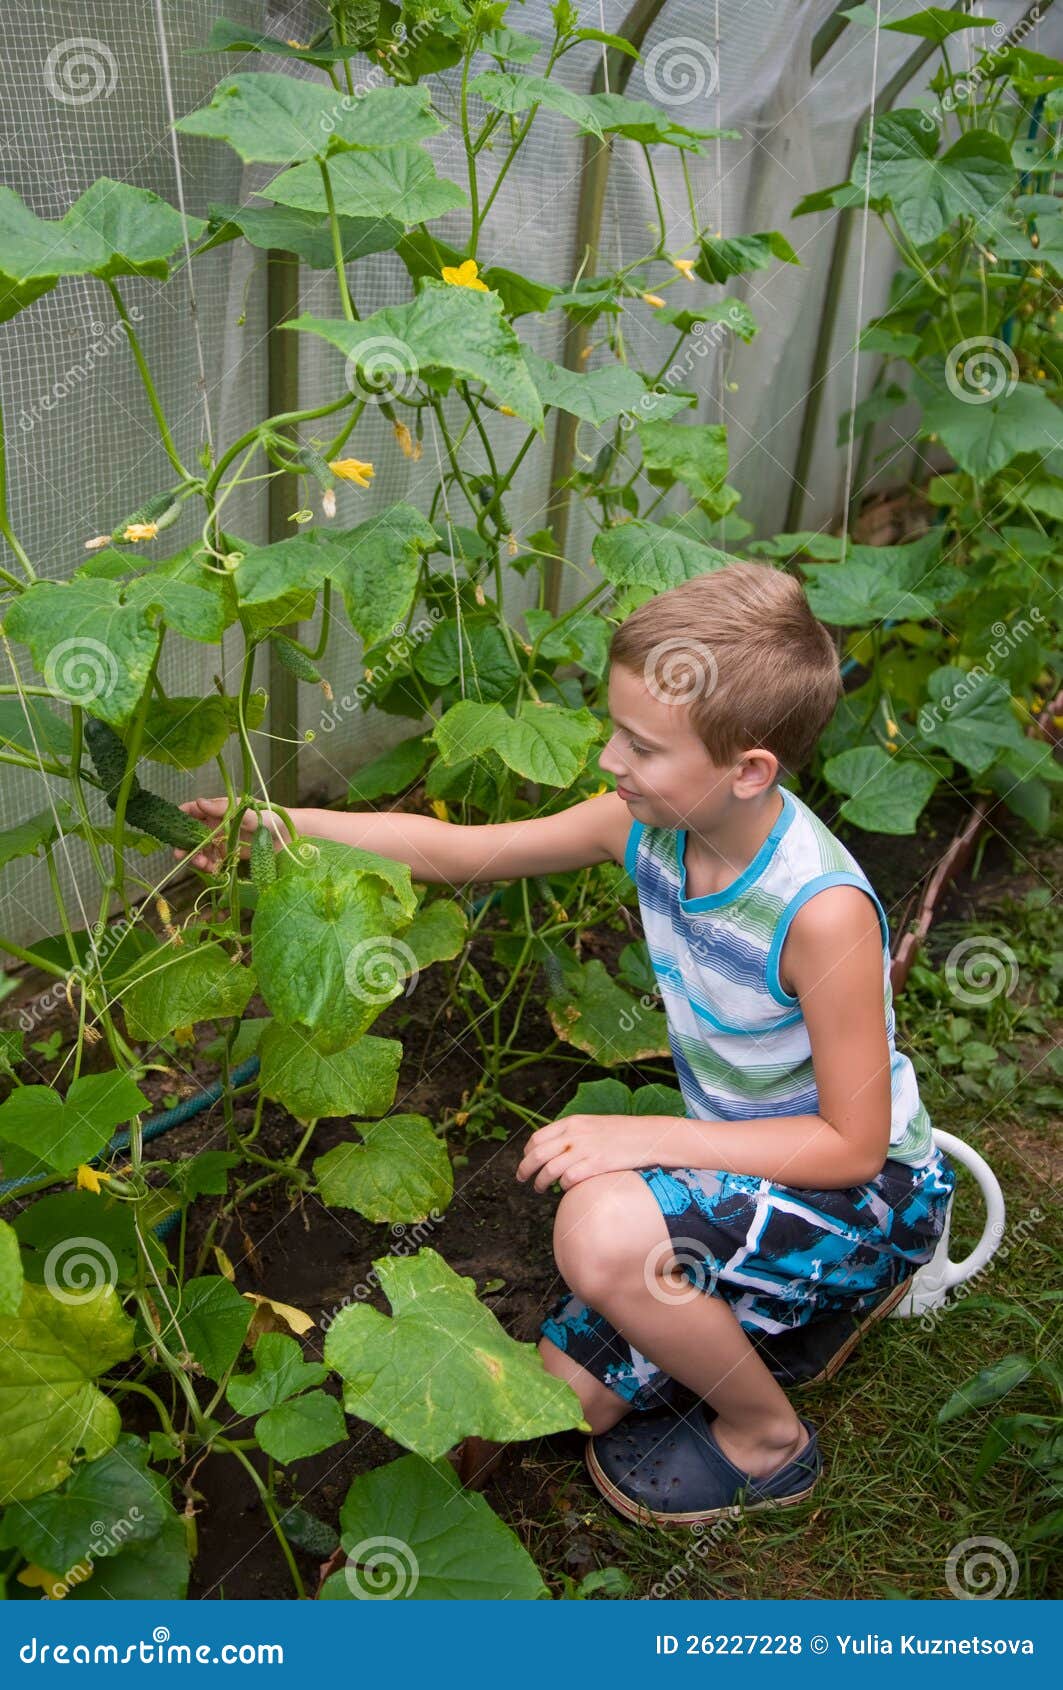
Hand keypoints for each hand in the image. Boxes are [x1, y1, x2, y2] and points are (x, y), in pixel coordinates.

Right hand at [174, 797, 280, 872]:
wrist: (288, 835)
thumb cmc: (268, 817)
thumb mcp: (243, 811)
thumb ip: (221, 808)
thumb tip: (198, 802)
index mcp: (217, 810)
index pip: (192, 811)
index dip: (180, 817)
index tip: (171, 828)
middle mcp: (216, 824)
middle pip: (192, 834)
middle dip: (185, 844)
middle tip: (181, 854)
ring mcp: (222, 840)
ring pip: (200, 850)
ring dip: (196, 857)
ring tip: (201, 864)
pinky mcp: (230, 854)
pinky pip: (213, 861)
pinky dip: (209, 866)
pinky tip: (211, 869)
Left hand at [514, 1114, 653, 1192]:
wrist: (650, 1136)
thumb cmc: (623, 1133)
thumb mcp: (593, 1125)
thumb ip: (574, 1133)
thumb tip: (555, 1149)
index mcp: (573, 1122)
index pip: (538, 1137)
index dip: (527, 1152)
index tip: (526, 1161)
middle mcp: (576, 1134)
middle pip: (537, 1154)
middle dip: (524, 1168)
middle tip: (521, 1178)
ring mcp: (586, 1150)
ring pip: (549, 1169)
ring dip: (540, 1182)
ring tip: (539, 1188)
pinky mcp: (597, 1165)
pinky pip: (569, 1179)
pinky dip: (563, 1186)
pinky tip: (565, 1188)